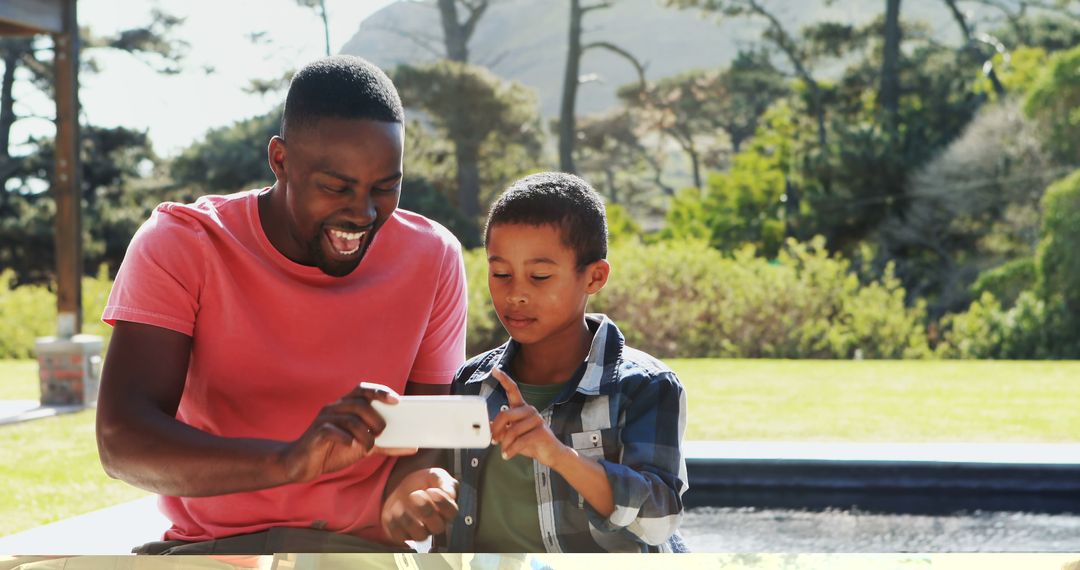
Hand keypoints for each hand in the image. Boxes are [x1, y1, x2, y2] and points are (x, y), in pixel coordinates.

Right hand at [280, 382, 416, 483]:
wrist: (303, 464)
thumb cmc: (334, 451)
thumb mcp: (364, 447)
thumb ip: (386, 445)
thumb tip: (413, 447)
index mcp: (346, 406)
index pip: (363, 390)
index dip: (380, 392)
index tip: (396, 400)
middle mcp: (335, 408)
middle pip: (359, 403)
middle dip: (375, 417)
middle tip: (381, 432)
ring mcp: (324, 419)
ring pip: (349, 418)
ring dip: (364, 433)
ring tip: (368, 446)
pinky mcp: (316, 433)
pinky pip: (332, 431)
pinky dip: (346, 439)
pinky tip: (352, 446)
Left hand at [381, 467, 458, 542]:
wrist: (405, 484)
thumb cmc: (425, 482)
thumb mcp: (437, 475)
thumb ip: (446, 483)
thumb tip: (451, 495)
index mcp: (446, 510)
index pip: (451, 513)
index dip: (443, 503)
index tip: (432, 490)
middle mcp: (435, 524)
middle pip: (437, 527)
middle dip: (427, 511)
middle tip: (416, 494)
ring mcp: (420, 531)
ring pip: (419, 535)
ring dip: (409, 521)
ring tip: (400, 504)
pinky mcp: (403, 534)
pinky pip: (399, 537)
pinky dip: (394, 524)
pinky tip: (393, 509)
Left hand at [490, 368, 568, 467]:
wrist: (551, 454)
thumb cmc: (531, 443)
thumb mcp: (513, 435)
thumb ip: (502, 429)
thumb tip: (488, 427)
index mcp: (522, 408)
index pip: (513, 390)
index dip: (504, 379)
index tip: (494, 370)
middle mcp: (530, 410)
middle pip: (505, 414)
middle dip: (496, 430)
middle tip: (493, 441)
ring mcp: (537, 420)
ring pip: (512, 430)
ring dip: (505, 444)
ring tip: (504, 451)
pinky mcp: (541, 432)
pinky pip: (520, 441)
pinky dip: (511, 450)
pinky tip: (508, 455)